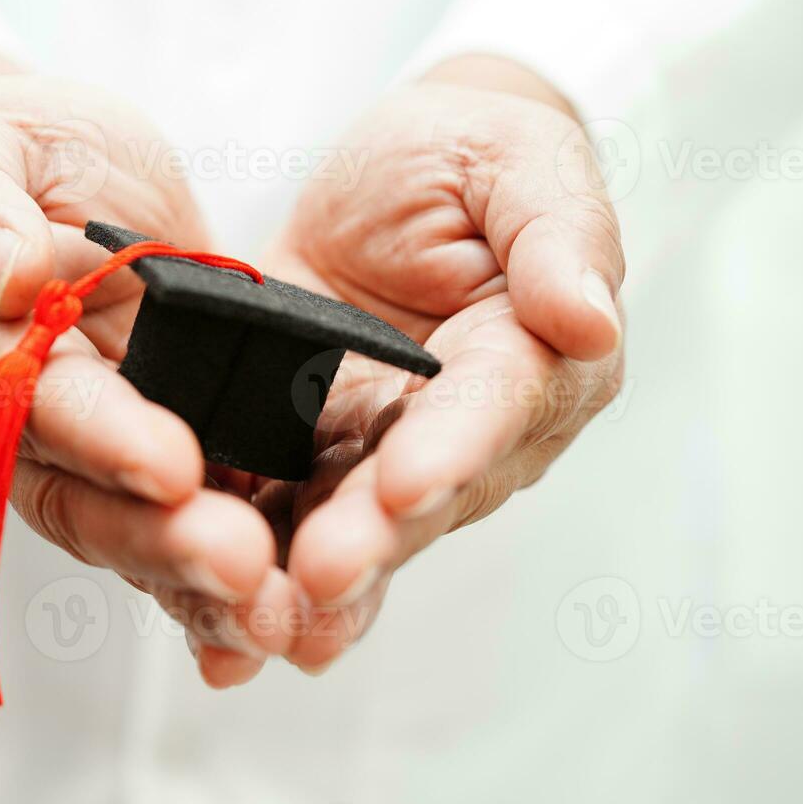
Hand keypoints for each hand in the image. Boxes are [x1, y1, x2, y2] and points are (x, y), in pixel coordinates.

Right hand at [0, 57, 288, 657]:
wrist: (58, 172)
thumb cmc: (9, 147)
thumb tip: (4, 272)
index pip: (26, 407)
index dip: (98, 438)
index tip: (171, 464)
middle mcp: (19, 424)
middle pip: (80, 502)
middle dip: (159, 540)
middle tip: (242, 567)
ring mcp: (87, 450)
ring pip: (134, 532)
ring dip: (200, 577)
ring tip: (277, 607)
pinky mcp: (151, 451)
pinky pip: (185, 520)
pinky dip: (230, 567)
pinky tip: (291, 603)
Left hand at [194, 56, 626, 679]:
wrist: (395, 181)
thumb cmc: (469, 160)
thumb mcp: (519, 163)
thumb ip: (556, 235)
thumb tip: (590, 318)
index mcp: (531, 359)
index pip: (493, 408)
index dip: (451, 449)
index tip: (406, 485)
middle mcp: (464, 434)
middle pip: (413, 499)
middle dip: (364, 544)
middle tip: (313, 581)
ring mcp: (381, 456)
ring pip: (347, 536)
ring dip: (300, 593)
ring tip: (250, 637)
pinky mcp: (308, 459)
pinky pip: (278, 524)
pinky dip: (244, 581)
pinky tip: (213, 642)